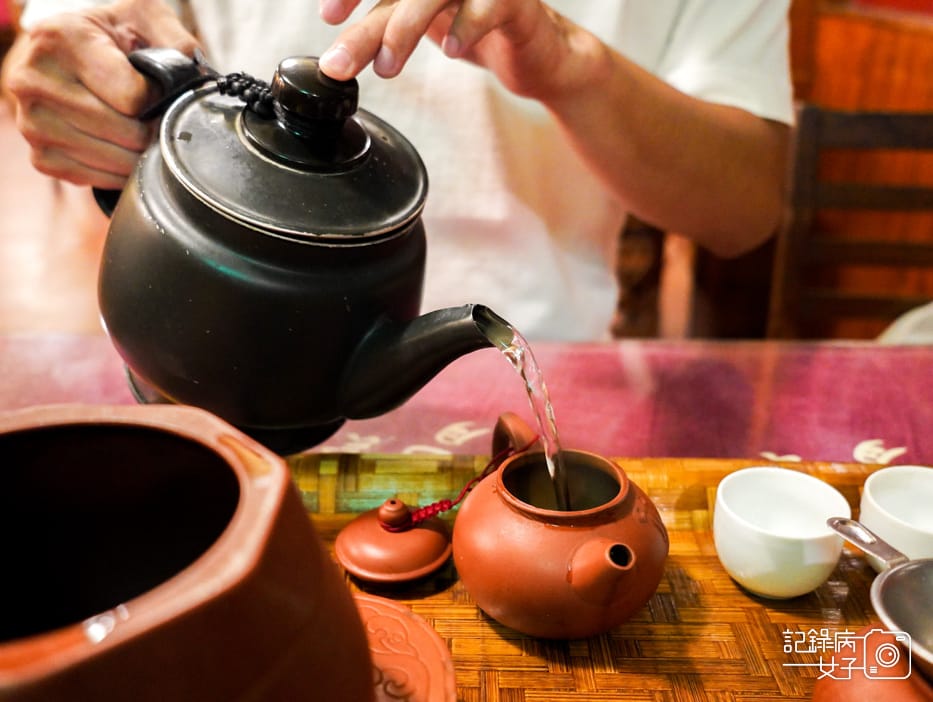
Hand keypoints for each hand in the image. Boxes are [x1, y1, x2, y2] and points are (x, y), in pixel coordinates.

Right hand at [4, 0, 198, 188]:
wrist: (65, 54)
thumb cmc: (107, 36)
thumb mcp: (142, 17)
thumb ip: (176, 41)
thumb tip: (197, 78)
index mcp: (61, 39)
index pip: (133, 96)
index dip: (158, 101)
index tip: (158, 94)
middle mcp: (35, 80)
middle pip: (126, 132)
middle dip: (152, 130)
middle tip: (155, 118)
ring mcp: (32, 122)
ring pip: (113, 160)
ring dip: (138, 153)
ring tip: (138, 130)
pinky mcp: (41, 156)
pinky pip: (96, 178)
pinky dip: (118, 171)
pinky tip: (119, 148)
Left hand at [318, 0, 585, 100]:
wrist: (540, 53)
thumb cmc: (476, 28)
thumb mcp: (420, 24)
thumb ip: (381, 25)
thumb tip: (334, 53)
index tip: (327, 17)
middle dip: (366, 25)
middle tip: (341, 63)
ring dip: (405, 29)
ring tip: (387, 67)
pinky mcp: (517, 2)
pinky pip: (489, 8)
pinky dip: (467, 27)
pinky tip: (451, 52)